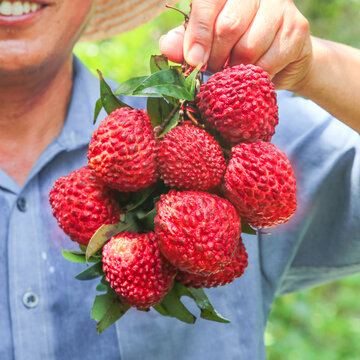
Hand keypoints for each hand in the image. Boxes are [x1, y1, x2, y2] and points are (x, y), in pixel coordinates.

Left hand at [160, 0, 311, 90]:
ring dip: (235, 70)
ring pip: (248, 47)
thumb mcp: (206, 44)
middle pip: (228, 26)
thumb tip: (167, 48)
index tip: (194, 61)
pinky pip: (267, 62)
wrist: (280, 60)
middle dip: (216, 57)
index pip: (208, 2)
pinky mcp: (297, 30)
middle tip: (214, 69)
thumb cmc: (236, 48)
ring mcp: (281, 7)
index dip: (198, 34)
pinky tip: (253, 75)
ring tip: (234, 72)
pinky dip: (255, 77)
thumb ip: (186, 42)